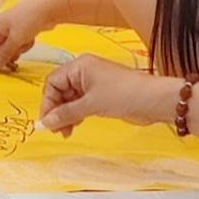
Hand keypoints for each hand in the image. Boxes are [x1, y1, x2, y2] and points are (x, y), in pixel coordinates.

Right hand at [0, 0, 52, 71]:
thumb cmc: (28, 20)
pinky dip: (24, 45)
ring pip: (9, 48)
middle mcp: (0, 28)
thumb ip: (4, 53)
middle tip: (15, 61)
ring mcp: (12, 29)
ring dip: (17, 50)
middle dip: (6, 55)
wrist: (48, 8)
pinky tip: (31, 39)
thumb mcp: (16, 39)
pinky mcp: (22, 31)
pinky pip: (19, 44)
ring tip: (26, 44)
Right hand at [38, 55, 173, 136]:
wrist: (152, 101)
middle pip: (60, 90)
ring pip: (70, 99)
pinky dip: (76, 115)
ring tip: (66, 132)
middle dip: (56, 110)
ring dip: (65, 115)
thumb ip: (66, 114)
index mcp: (79, 65)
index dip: (48, 102)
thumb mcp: (91, 104)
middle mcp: (84, 72)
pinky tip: (75, 126)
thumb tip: (46, 123)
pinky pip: (81, 104)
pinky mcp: (101, 95)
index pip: (53, 81)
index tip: (47, 121)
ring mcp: (93, 84)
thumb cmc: (123, 94)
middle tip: (57, 130)